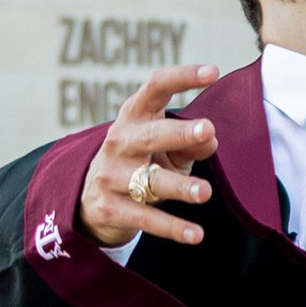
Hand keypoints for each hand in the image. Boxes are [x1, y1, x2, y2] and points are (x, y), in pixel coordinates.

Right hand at [79, 64, 220, 250]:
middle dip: (179, 133)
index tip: (214, 72)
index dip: (183, 77)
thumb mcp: (168, 148)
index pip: (156, 88)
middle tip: (209, 130)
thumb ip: (191, 140)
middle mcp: (119, 141)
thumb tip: (210, 139)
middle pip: (151, 135)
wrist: (91, 201)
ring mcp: (111, 175)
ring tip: (205, 192)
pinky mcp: (110, 208)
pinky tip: (196, 235)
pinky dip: (172, 228)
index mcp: (134, 116)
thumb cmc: (141, 163)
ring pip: (149, 181)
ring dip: (179, 186)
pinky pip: (146, 218)